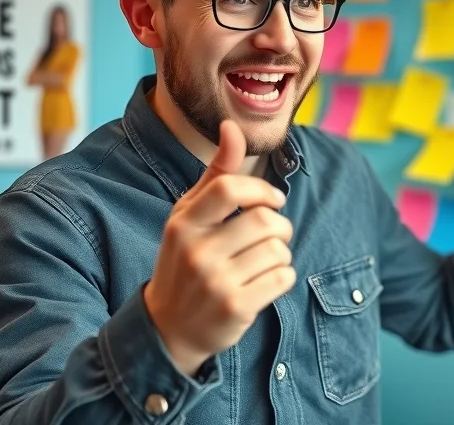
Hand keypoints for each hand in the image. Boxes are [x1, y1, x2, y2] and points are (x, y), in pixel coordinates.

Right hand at [144, 120, 295, 375]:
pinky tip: (266, 281)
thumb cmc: (186, 259)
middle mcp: (197, 252)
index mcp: (183, 223)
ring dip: (281, 252)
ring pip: (277, 250)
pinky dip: (283, 276)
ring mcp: (215, 282)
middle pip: (264, 221)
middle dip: (280, 225)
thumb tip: (232, 126)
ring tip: (267, 259)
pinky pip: (283, 278)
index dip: (262, 189)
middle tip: (275, 233)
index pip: (228, 189)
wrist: (169, 326)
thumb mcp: (190, 215)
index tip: (273, 199)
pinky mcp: (236, 308)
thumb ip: (216, 173)